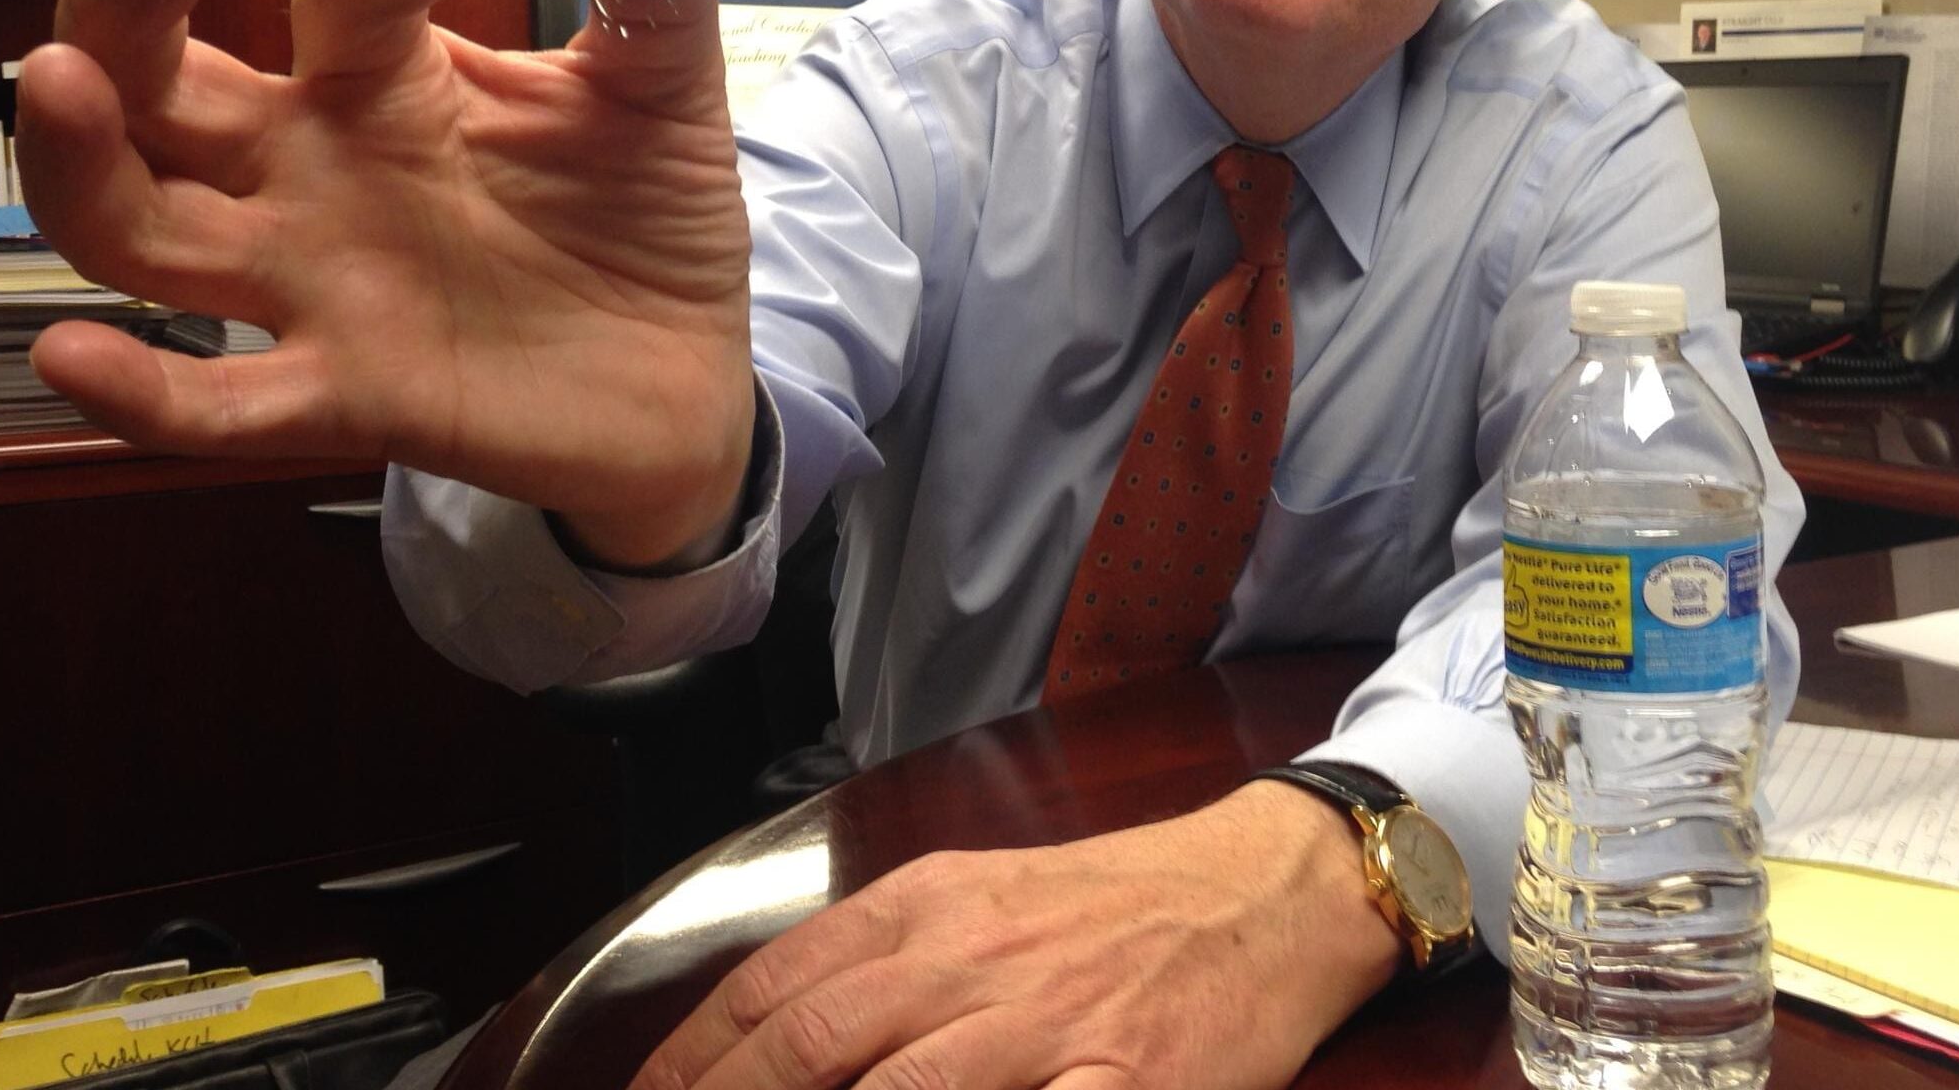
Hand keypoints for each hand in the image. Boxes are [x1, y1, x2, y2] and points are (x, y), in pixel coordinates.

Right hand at [16, 0, 756, 564]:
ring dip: (85, 158)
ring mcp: (317, 283)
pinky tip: (81, 357)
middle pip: (163, 80)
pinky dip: (143, 391)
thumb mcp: (662, 90)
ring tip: (63, 81)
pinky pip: (217, 403)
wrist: (688, 378)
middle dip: (127, 0)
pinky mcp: (351, 396)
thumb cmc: (643, 221)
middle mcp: (317, 171)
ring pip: (140, 223)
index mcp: (388, 79)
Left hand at [633, 781, 1399, 1089]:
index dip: (693, 1059)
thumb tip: (775, 1037)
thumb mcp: (983, 895)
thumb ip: (884, 955)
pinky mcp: (1121, 1084)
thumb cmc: (1117, 902)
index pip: (776, 985)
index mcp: (930, 906)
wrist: (1265, 888)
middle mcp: (972, 959)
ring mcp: (1047, 1026)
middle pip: (813, 1048)